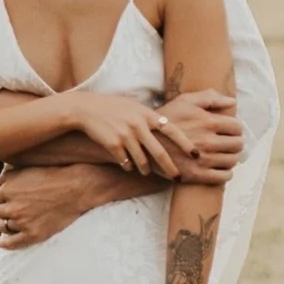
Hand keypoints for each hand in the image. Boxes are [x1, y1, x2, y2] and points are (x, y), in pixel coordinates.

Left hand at [0, 166, 95, 249]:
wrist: (76, 188)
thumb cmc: (53, 176)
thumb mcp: (25, 170)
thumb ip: (5, 177)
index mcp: (7, 189)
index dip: (5, 196)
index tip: (14, 197)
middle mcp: (11, 207)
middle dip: (6, 209)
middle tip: (17, 208)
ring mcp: (21, 222)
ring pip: (5, 226)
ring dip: (7, 224)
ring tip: (11, 222)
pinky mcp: (32, 234)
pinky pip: (12, 243)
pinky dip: (5, 244)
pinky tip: (2, 243)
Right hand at [71, 92, 196, 178]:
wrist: (87, 109)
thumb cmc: (114, 107)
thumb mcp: (136, 107)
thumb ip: (152, 118)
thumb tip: (170, 129)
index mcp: (147, 114)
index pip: (172, 131)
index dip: (185, 144)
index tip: (196, 155)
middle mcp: (139, 125)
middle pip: (160, 153)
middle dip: (170, 168)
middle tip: (177, 177)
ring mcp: (126, 136)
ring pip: (142, 161)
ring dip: (145, 169)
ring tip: (146, 171)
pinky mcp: (113, 145)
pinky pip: (126, 163)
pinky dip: (128, 166)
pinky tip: (127, 166)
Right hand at [161, 90, 243, 180]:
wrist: (146, 142)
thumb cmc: (168, 118)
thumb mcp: (185, 101)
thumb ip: (210, 97)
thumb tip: (232, 101)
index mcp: (208, 121)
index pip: (237, 127)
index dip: (236, 129)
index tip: (230, 131)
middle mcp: (208, 141)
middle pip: (238, 145)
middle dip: (235, 143)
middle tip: (229, 144)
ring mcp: (203, 160)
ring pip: (232, 161)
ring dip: (231, 158)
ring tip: (224, 155)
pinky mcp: (197, 175)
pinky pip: (223, 177)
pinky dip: (226, 174)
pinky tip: (220, 168)